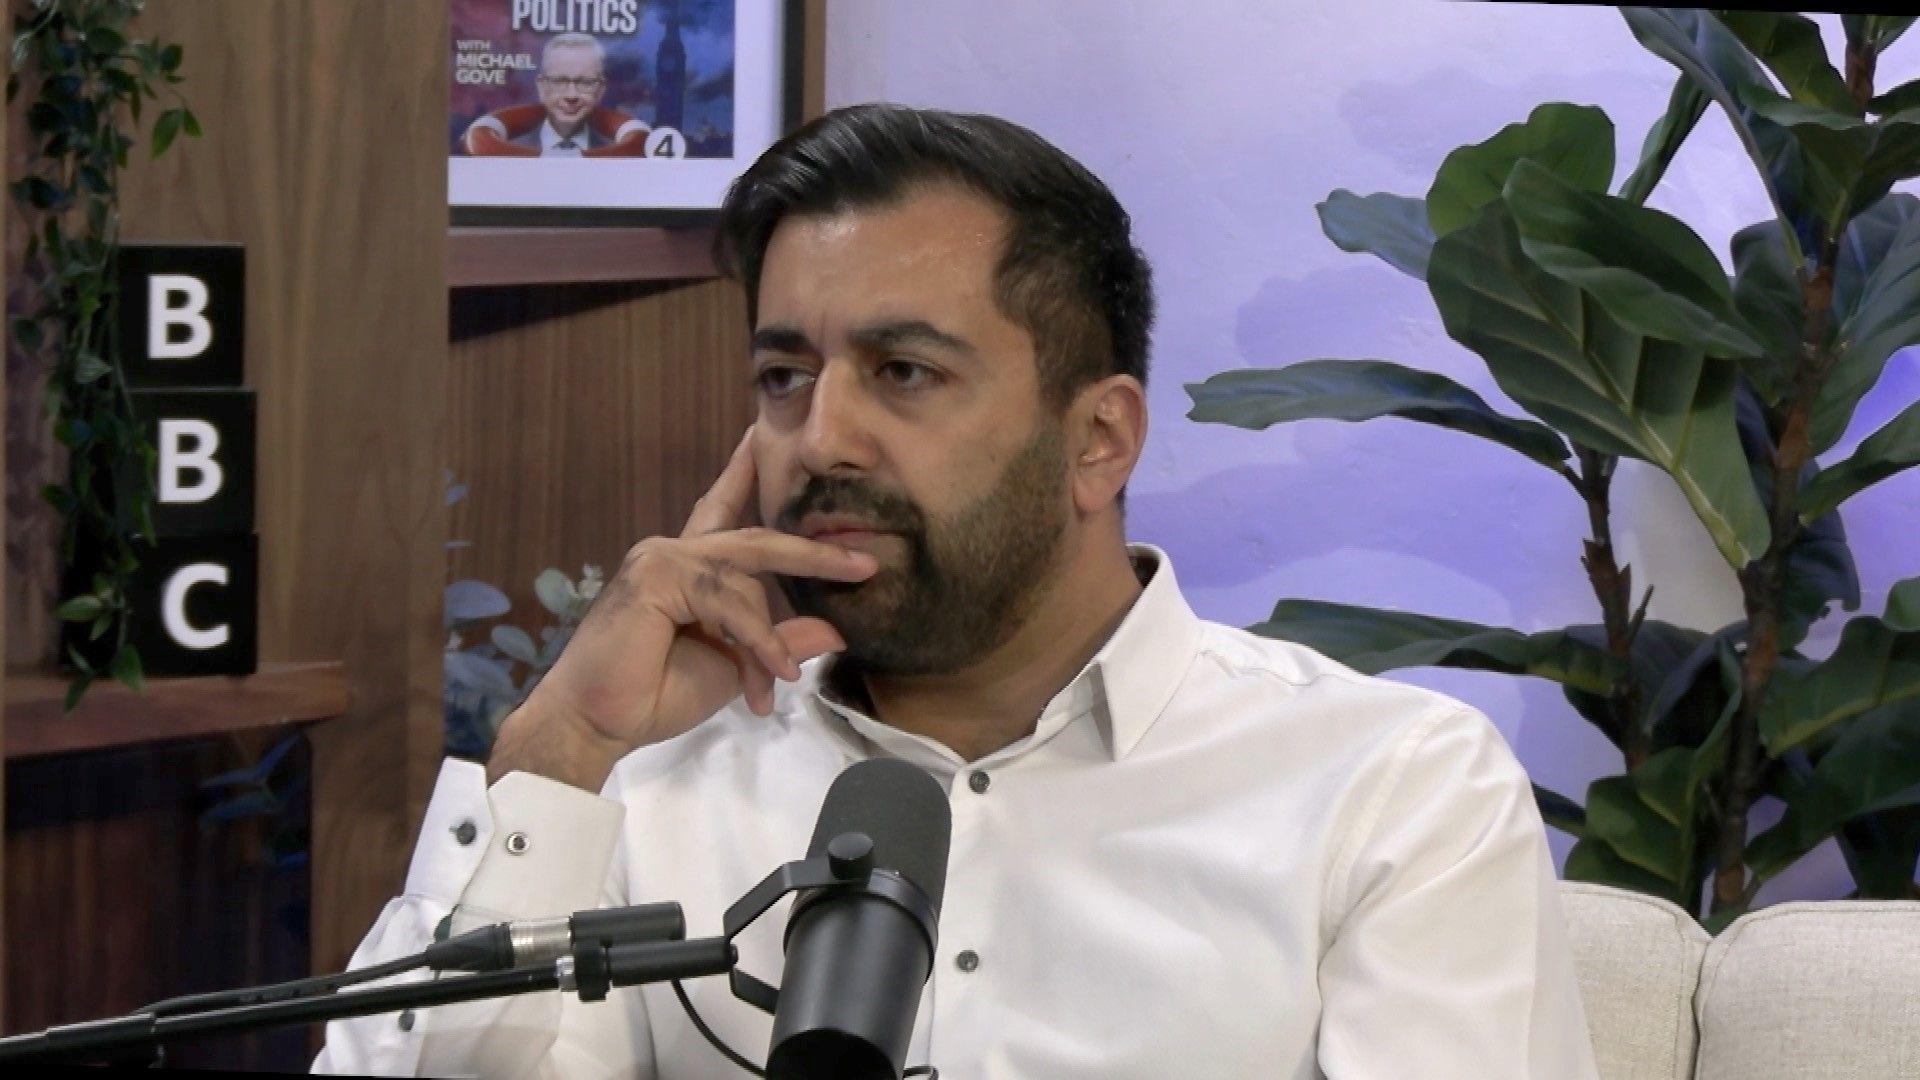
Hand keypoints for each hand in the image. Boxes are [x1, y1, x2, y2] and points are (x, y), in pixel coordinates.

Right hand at [489, 431, 876, 787]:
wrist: (597, 724)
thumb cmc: (654, 696)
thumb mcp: (736, 668)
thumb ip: (778, 643)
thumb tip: (835, 631)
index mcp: (687, 570)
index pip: (721, 512)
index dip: (742, 476)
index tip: (759, 437)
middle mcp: (673, 553)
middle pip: (756, 543)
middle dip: (812, 555)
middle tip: (864, 562)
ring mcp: (661, 558)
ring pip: (746, 584)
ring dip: (767, 639)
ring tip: (777, 683)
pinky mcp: (656, 575)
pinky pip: (729, 601)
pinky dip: (756, 640)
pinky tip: (769, 675)